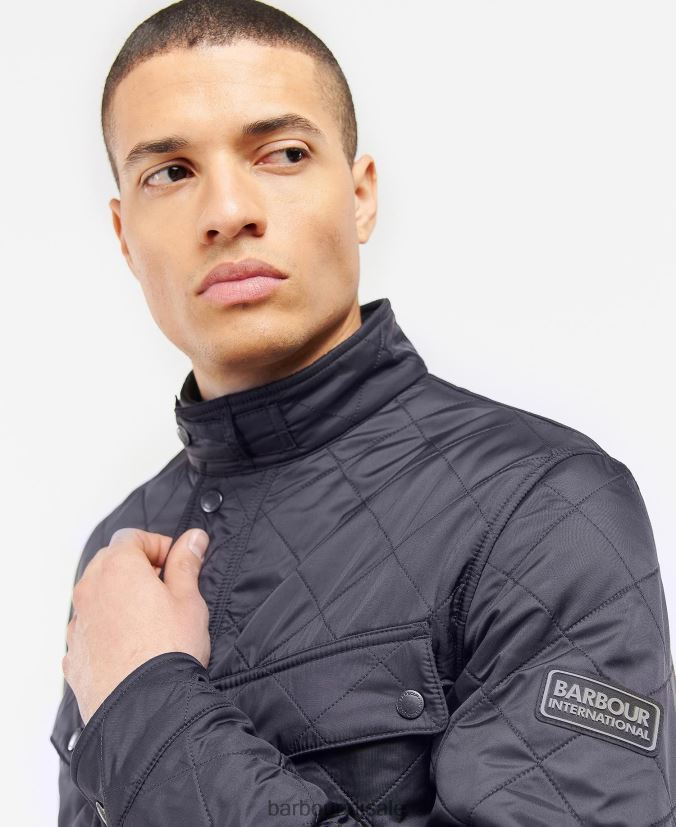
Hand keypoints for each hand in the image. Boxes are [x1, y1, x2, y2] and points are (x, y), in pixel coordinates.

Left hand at [62, 527, 210, 724]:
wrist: (145, 708)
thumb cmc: (169, 650)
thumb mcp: (189, 600)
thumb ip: (187, 563)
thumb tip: (193, 539)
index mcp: (118, 568)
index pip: (132, 537)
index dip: (158, 545)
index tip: (176, 563)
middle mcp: (90, 591)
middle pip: (109, 562)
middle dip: (136, 567)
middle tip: (165, 587)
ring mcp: (77, 624)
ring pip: (97, 596)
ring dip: (120, 598)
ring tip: (150, 620)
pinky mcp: (73, 655)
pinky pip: (89, 629)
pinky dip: (107, 629)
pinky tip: (132, 646)